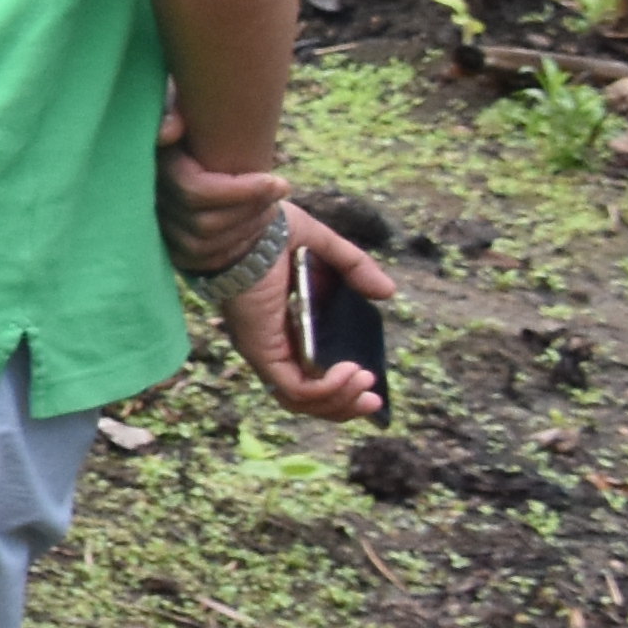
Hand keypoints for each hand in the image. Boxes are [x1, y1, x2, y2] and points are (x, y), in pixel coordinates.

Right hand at [158, 126, 290, 288]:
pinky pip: (205, 259)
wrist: (187, 145)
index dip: (239, 192)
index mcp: (153, 166)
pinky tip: (255, 226)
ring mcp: (158, 227)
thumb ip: (174, 110)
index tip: (277, 179)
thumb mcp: (182, 105)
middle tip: (280, 189)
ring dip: (248, 227)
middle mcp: (150, 201)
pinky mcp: (171, 247)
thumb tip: (173, 128)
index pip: (195, 191)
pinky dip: (236, 246)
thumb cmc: (193, 122)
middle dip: (250, 208)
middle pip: (205, 222)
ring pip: (207, 242)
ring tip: (272, 206)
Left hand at [218, 196, 395, 422]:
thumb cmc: (267, 231)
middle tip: (373, 400)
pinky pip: (294, 388)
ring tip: (366, 387)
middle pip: (305, 396)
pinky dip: (325, 389)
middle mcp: (270, 343)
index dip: (339, 384)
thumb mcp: (322, 247)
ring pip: (298, 400)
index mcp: (281, 325)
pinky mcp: (260, 350)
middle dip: (343, 403)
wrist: (239, 224)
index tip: (370, 379)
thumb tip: (387, 292)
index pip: (309, 371)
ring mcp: (263, 349)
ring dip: (338, 401)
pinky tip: (350, 372)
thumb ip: (354, 268)